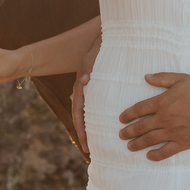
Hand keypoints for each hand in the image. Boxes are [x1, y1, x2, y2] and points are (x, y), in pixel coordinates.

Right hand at [71, 30, 101, 154]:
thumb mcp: (91, 55)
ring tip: (99, 144)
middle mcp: (86, 90)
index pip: (78, 111)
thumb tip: (84, 80)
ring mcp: (93, 89)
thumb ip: (87, 67)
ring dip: (93, 128)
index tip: (84, 143)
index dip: (80, 128)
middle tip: (89, 152)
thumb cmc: (99, 46)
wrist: (104, 37)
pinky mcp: (101, 87)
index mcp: (82, 86)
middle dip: (85, 134)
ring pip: (91, 113)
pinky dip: (101, 117)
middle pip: (83, 117)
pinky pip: (99, 105)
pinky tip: (111, 126)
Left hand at [117, 73, 189, 160]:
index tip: (121, 119)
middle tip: (121, 135)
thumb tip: (146, 77)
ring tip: (129, 147)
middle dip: (129, 132)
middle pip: (141, 127)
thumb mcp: (181, 79)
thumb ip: (162, 78)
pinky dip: (156, 155)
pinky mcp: (182, 143)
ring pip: (150, 140)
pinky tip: (149, 156)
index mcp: (162, 102)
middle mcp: (164, 118)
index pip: (139, 109)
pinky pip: (165, 151)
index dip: (128, 115)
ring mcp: (172, 132)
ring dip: (137, 144)